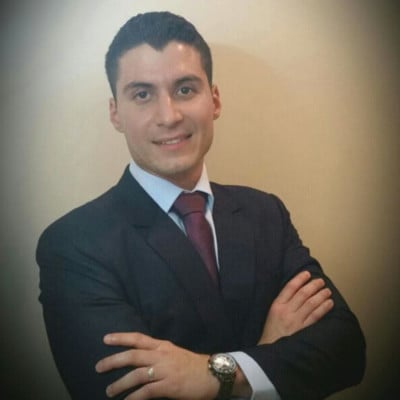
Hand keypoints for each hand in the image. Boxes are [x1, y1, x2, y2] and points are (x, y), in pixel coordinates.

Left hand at [95, 332, 218, 399]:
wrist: (212, 374)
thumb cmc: (192, 365)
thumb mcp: (173, 354)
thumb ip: (157, 355)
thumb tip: (139, 360)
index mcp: (162, 346)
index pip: (138, 338)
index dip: (121, 337)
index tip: (105, 338)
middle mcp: (161, 355)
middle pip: (133, 355)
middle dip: (113, 361)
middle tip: (98, 367)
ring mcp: (165, 370)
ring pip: (136, 375)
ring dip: (120, 384)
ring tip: (109, 391)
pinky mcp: (169, 386)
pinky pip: (146, 392)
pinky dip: (134, 397)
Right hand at [258, 270, 333, 344]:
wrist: (270, 349)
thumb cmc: (272, 330)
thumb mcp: (272, 313)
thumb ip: (283, 302)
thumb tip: (298, 290)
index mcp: (277, 305)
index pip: (289, 287)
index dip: (299, 279)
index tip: (307, 273)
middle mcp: (286, 311)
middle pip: (302, 294)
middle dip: (313, 285)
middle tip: (321, 281)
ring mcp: (295, 321)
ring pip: (311, 303)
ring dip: (321, 295)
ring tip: (327, 291)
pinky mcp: (303, 330)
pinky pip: (315, 316)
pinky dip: (323, 308)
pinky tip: (329, 303)